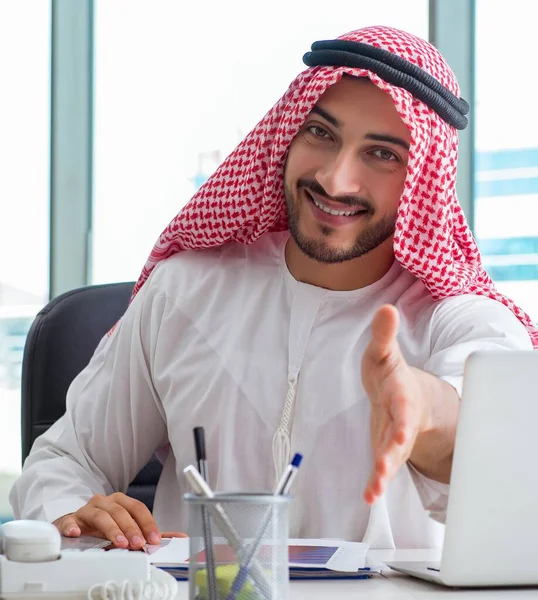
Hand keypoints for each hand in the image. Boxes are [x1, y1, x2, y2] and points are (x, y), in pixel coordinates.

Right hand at [53, 492, 185, 548]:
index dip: (147, 523)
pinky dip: (73, 526)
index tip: (154, 539)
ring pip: (100, 515)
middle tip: (138, 543)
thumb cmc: (104, 526)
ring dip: (111, 529)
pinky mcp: (70, 520)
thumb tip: (180, 536)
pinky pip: (70, 521)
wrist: (75, 526)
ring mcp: (87, 510)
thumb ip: (150, 533)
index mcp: (120, 502)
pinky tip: (77, 533)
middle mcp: (104, 502)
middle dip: (131, 528)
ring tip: (119, 543)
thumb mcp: (127, 528)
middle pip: (120, 511)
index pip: (137, 508)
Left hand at [361, 305, 429, 504]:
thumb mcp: (384, 352)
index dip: (402, 419)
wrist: (405, 394)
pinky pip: (382, 468)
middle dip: (392, 453)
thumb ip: (384, 335)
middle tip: (384, 468)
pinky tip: (368, 496)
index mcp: (401, 395)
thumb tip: (386, 308)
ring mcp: (394, 438)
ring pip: (391, 458)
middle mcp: (401, 420)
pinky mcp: (385, 449)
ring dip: (383, 474)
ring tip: (373, 490)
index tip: (402, 431)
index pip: (403, 407)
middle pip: (399, 438)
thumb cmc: (390, 373)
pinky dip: (376, 482)